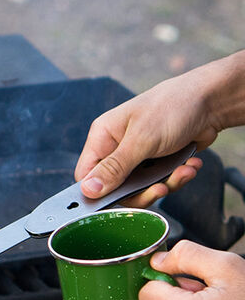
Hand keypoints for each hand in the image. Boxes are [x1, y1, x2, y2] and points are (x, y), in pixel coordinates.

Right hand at [74, 66, 231, 205]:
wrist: (213, 100)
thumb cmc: (173, 107)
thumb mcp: (141, 140)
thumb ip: (114, 168)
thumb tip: (88, 191)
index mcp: (103, 137)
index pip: (87, 175)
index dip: (99, 191)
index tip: (119, 199)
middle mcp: (116, 147)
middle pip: (115, 187)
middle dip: (142, 191)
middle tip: (161, 188)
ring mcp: (137, 155)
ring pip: (139, 188)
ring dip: (165, 184)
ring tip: (184, 171)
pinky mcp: (156, 161)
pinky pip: (158, 182)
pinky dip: (176, 178)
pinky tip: (189, 165)